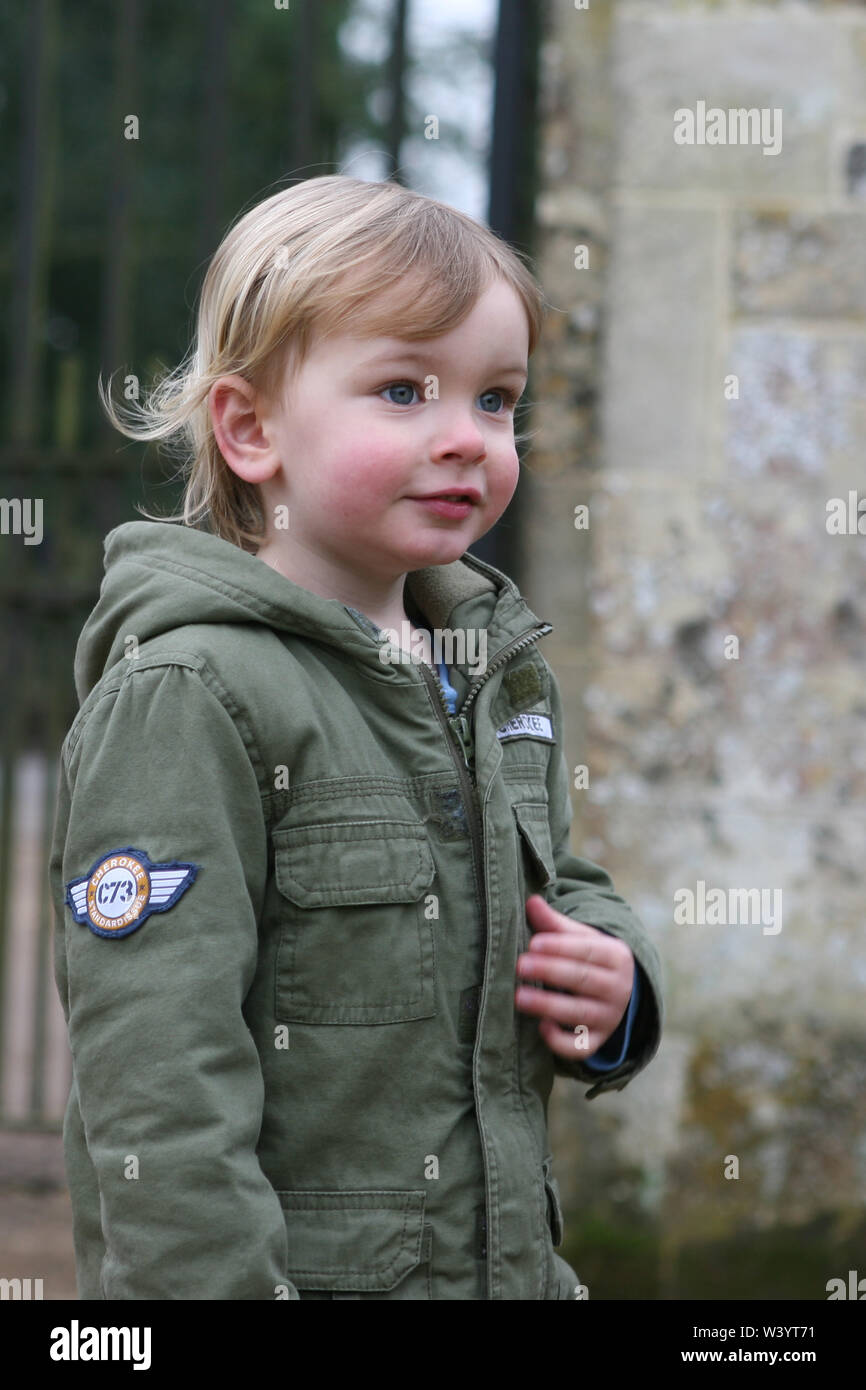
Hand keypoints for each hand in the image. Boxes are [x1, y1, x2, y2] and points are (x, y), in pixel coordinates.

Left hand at [515, 895, 634, 1061]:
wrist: (618, 992)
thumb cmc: (590, 959)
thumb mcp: (580, 938)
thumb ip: (554, 923)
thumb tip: (531, 901)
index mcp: (616, 956)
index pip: (589, 950)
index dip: (561, 947)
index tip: (534, 943)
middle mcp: (618, 988)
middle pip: (584, 980)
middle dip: (551, 972)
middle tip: (520, 965)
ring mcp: (609, 1018)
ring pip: (581, 1013)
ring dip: (549, 1005)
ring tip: (519, 996)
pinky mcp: (597, 1041)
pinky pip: (582, 1047)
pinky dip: (562, 1041)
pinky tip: (541, 1027)